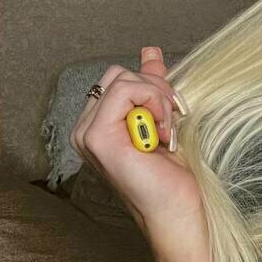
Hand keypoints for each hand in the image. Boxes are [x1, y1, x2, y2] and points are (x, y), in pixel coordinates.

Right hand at [69, 46, 202, 241]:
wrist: (177, 209)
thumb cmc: (171, 173)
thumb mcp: (163, 118)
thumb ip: (152, 88)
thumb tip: (150, 52)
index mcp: (97, 124)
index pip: (119, 79)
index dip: (152, 86)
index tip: (173, 110)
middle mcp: (85, 128)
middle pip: (119, 74)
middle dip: (156, 89)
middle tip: (172, 120)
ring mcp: (87, 133)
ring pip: (123, 79)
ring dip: (158, 99)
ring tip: (166, 131)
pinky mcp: (97, 136)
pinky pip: (126, 91)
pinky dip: (154, 104)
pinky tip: (161, 134)